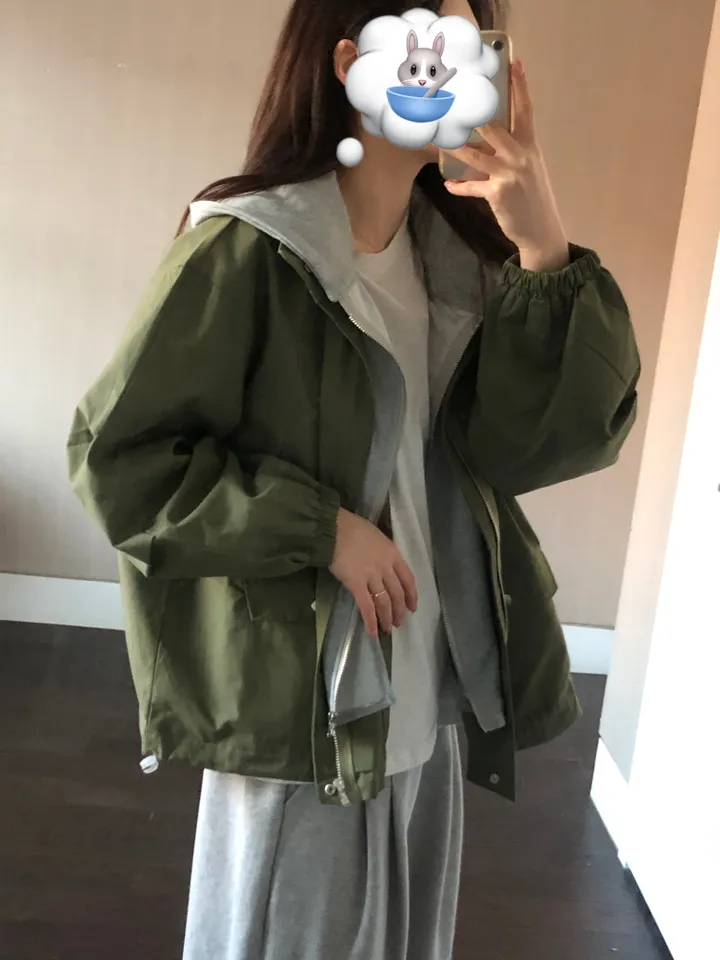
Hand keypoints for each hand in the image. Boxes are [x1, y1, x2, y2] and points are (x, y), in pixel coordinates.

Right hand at [329, 508, 417, 637]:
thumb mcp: (376, 537)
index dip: (412, 595)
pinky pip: (366, 606)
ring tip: (387, 629)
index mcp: (393, 554)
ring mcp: (372, 576)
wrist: (334, 529)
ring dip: (387, 618)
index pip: (408, 578)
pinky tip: (373, 631)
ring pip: (384, 602)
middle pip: (397, 593)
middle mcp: (386, 567)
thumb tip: (381, 566)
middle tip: (398, 622)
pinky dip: (371, 620)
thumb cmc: (352, 528)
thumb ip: (382, 553)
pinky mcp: (356, 584)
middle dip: (399, 610)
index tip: (412, 607)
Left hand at [444, 60, 569, 271]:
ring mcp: (508, 174)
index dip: (520, 87)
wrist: (541, 229)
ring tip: (439, 139)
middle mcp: (520, 156)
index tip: (515, 64)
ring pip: (476, 156)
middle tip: (457, 98)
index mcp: (530, 146)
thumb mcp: (529, 168)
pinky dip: (459, 186)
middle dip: (476, 115)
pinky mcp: (497, 193)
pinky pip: (472, 187)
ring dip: (456, 148)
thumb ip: (512, 151)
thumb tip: (487, 140)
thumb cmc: (532, 197)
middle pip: (495, 128)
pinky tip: (449, 184)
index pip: (526, 111)